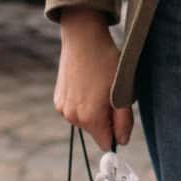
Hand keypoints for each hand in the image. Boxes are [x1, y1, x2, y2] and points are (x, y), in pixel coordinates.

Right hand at [54, 8, 132, 150]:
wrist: (82, 38)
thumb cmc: (106, 61)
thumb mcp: (123, 90)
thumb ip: (123, 120)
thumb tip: (122, 141)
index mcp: (90, 117)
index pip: (106, 143)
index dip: (117, 132)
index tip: (120, 115)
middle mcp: (72, 117)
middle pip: (95, 132)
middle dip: (105, 119)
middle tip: (110, 93)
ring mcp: (62, 108)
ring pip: (85, 121)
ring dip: (93, 111)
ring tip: (97, 86)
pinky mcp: (57, 99)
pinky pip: (74, 110)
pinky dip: (82, 103)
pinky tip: (87, 84)